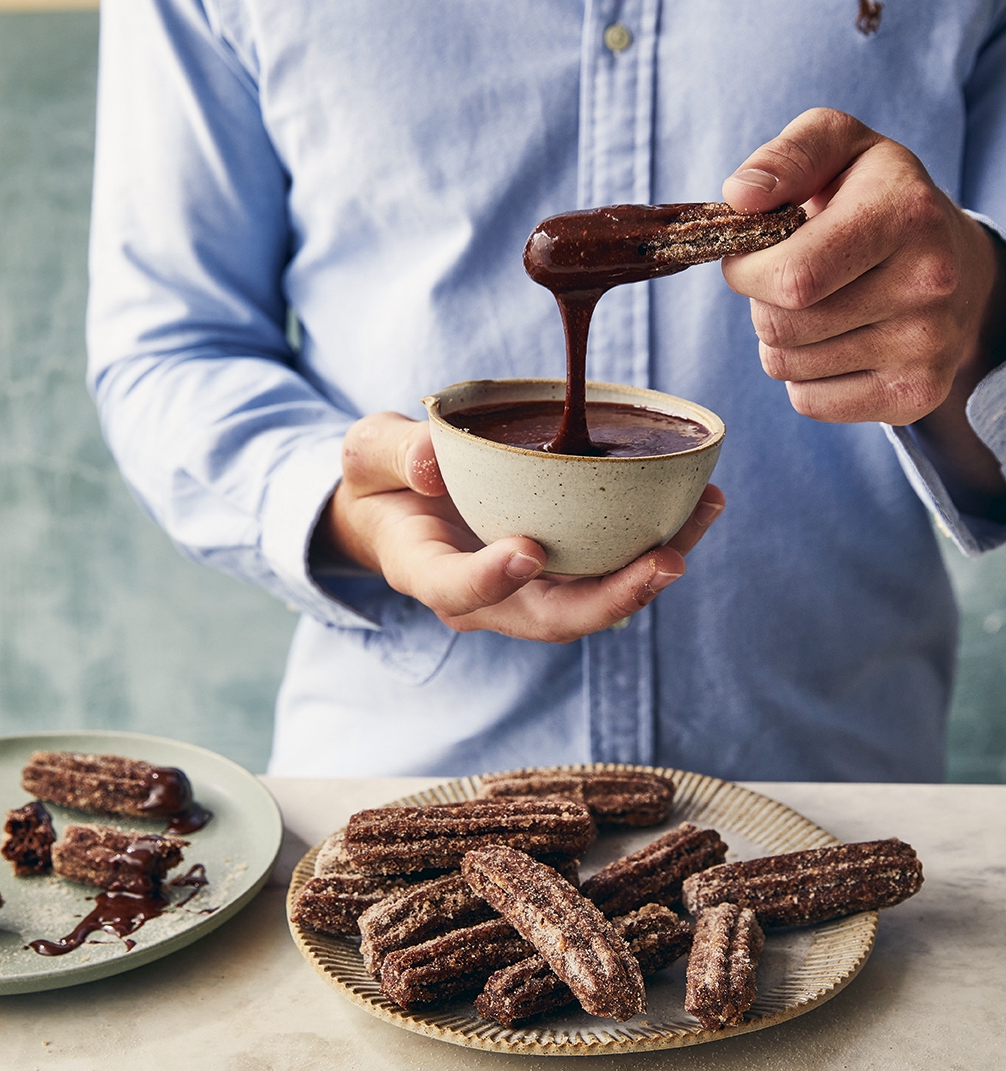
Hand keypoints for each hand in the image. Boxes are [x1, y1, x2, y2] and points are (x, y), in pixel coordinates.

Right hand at [316, 412, 724, 640]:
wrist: (398, 506)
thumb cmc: (383, 479)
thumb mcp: (368, 452)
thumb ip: (394, 451)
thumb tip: (431, 461)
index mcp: (425, 569)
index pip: (455, 591)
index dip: (490, 580)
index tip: (526, 552)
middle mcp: (483, 598)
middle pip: (549, 619)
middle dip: (611, 599)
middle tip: (664, 562)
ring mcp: (526, 592)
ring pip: (592, 601)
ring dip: (651, 571)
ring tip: (702, 515)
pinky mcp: (559, 573)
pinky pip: (609, 571)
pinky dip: (655, 544)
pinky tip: (698, 504)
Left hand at [722, 108, 1005, 509]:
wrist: (955, 263)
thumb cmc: (877, 199)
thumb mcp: (839, 149)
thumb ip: (785, 157)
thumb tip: (740, 198)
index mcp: (906, 214)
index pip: (791, 277)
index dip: (747, 271)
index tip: (750, 254)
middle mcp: (928, 284)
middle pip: (781, 325)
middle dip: (760, 301)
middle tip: (787, 277)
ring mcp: (927, 347)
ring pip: (785, 367)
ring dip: (780, 338)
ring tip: (817, 304)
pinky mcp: (915, 396)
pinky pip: (808, 402)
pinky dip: (802, 377)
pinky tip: (835, 340)